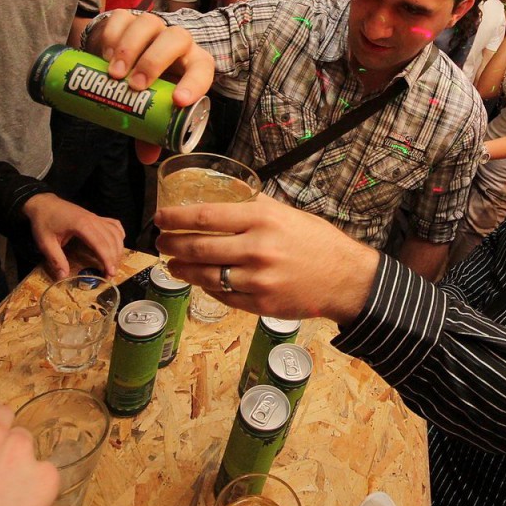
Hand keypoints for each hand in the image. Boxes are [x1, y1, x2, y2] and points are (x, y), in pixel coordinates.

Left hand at [21, 193, 124, 279]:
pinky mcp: (96, 216)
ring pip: (115, 233)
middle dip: (114, 259)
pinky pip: (114, 224)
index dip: (107, 260)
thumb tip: (63, 276)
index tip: (109, 274)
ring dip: (118, 249)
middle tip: (110, 275)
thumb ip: (56, 259)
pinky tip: (117, 244)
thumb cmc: (43, 222)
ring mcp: (96, 217)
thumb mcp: (45, 242)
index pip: (101, 244)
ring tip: (114, 264)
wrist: (43, 203)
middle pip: (111, 240)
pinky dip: (119, 235)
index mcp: (82, 225)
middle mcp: (93, 220)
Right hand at [84, 10, 215, 164]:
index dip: (195, 84)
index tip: (179, 101)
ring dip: (130, 48)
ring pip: (149, 24)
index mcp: (194, 65)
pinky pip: (123, 17)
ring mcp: (153, 26)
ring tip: (114, 75)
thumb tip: (147, 158)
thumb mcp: (153, 109)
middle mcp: (178, 42)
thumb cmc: (149, 88)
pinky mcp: (128, 18)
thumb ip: (153, 130)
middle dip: (155, 61)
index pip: (203, 70)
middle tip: (135, 86)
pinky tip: (103, 55)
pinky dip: (112, 35)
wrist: (126, 60)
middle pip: (177, 38)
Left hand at [155, 195, 379, 324]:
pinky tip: (199, 280)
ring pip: (205, 274)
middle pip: (198, 245)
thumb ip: (254, 208)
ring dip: (182, 268)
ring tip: (172, 263)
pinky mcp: (259, 303)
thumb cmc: (317, 242)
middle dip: (172, 243)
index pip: (206, 216)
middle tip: (160, 240)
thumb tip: (222, 202)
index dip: (176, 217)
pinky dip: (206, 287)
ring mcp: (257, 278)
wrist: (346, 278)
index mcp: (262, 219)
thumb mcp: (287, 213)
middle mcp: (256, 248)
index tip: (160, 216)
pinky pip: (222, 295)